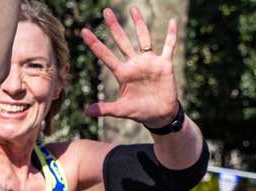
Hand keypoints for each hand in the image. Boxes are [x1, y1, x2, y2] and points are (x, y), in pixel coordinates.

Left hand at [80, 6, 180, 127]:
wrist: (159, 115)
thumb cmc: (139, 111)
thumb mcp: (121, 110)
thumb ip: (105, 109)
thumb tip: (85, 113)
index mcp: (122, 73)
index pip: (105, 55)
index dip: (95, 44)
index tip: (83, 31)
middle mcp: (134, 64)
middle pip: (122, 41)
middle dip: (114, 27)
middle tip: (105, 11)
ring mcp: (149, 62)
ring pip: (143, 38)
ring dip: (139, 24)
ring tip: (133, 8)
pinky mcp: (164, 64)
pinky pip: (169, 46)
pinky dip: (172, 35)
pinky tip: (172, 21)